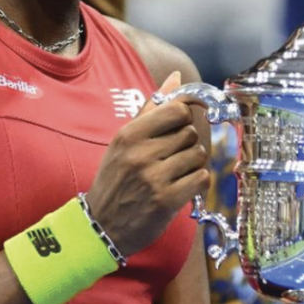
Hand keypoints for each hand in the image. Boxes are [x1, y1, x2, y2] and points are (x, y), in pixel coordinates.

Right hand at [84, 70, 209, 256]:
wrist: (102, 225)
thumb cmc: (116, 179)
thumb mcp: (124, 142)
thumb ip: (151, 109)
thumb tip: (175, 78)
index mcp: (130, 135)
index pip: (177, 110)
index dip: (183, 119)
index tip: (178, 129)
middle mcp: (141, 153)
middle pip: (190, 133)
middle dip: (186, 145)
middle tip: (171, 159)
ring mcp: (154, 177)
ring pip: (198, 155)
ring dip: (192, 165)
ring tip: (175, 174)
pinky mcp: (167, 200)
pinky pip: (201, 178)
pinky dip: (196, 183)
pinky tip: (182, 187)